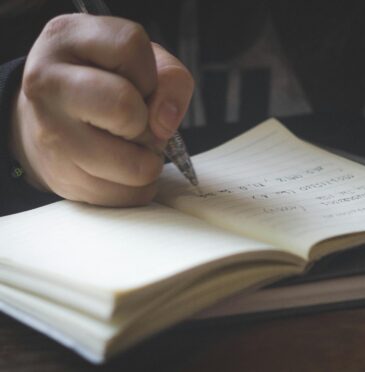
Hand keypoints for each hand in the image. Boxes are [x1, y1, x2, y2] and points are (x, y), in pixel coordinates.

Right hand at [9, 14, 193, 205]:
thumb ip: (170, 78)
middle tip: (135, 120)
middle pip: (126, 109)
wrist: (49, 119)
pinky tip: (119, 166)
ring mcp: (52, 136)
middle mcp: (48, 84)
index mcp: (66, 39)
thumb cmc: (105, 83)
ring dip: (148, 159)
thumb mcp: (140, 61)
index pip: (130, 47)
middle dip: (147, 120)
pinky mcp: (64, 181)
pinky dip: (138, 185)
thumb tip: (165, 122)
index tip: (137, 82)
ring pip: (135, 166)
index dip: (149, 70)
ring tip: (129, 144)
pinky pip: (131, 195)